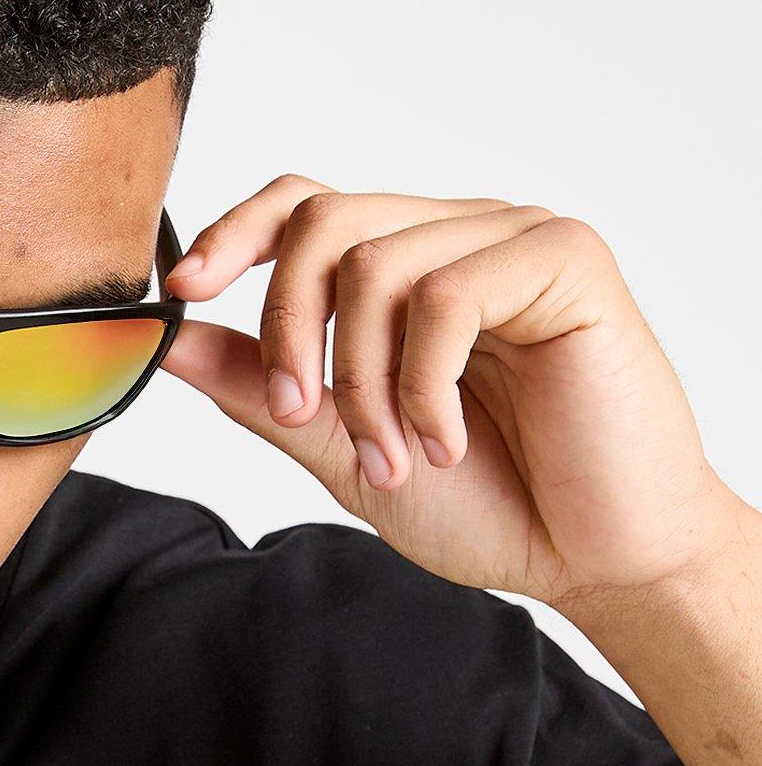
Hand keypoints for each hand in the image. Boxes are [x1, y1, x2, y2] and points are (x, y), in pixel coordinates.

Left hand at [156, 173, 742, 609]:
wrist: (595, 560)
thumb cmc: (490, 504)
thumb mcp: (343, 447)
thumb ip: (262, 388)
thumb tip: (170, 340)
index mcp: (406, 267)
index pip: (304, 205)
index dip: (234, 234)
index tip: (182, 290)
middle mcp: (457, 235)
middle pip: (321, 221)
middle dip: (288, 325)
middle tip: (304, 417)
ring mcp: (512, 239)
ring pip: (376, 264)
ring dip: (364, 383)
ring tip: (399, 458)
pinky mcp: (565, 259)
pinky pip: (445, 294)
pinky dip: (425, 384)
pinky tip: (448, 440)